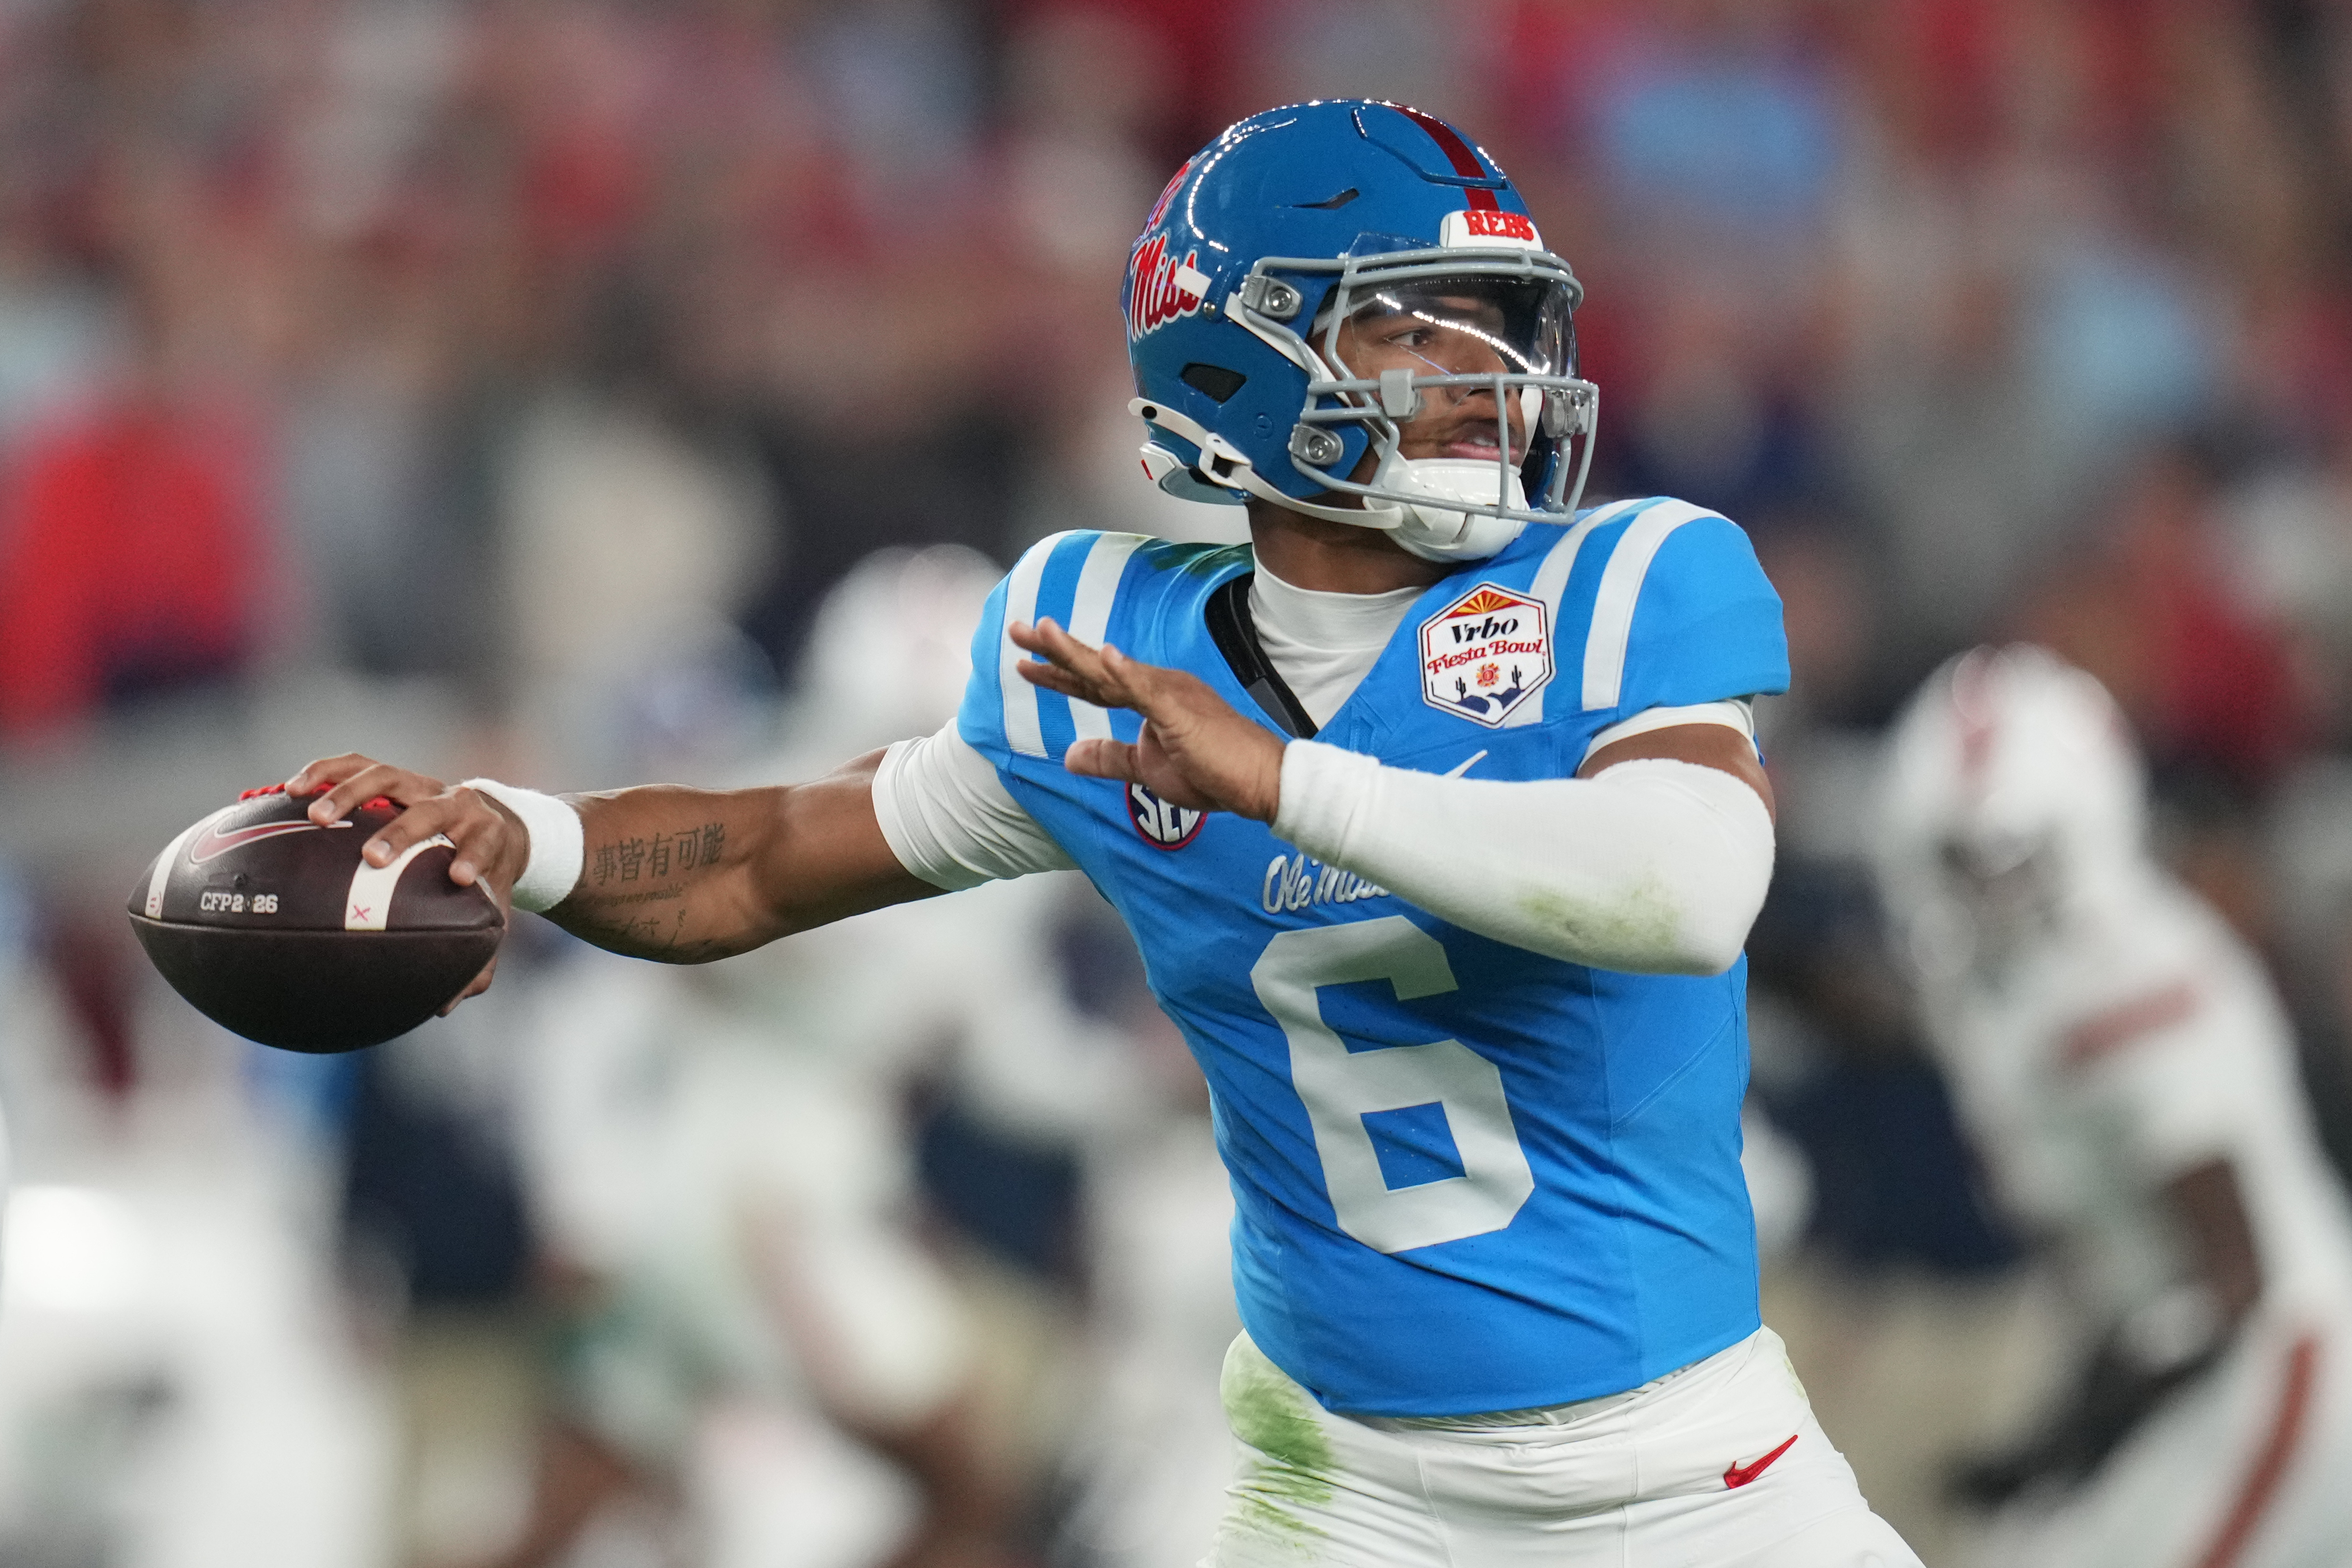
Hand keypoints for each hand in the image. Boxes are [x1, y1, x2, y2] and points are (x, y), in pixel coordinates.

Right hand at [285, 753, 528, 1011]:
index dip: (474, 857)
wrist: (497, 826)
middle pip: (429, 811)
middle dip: (402, 831)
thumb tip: (443, 1007)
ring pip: (385, 776)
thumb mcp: (491, 914)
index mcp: (485, 837)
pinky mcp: (391, 776)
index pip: (484, 844)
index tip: (458, 878)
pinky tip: (285, 793)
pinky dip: (322, 773)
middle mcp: (454, 805)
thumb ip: (475, 960)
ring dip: (348, 791)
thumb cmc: (487, 879)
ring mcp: (420, 785)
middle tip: (372, 858)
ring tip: (310, 813)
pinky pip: (352, 766)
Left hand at [1010, 618, 1284, 820]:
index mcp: (1150, 697)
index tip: (1024, 661)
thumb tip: (1069, 756)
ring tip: (1043, 632)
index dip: (1057, 671)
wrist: (1260, 783)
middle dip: (1053, 648)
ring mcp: (1170, 694)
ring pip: (1113, 671)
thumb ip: (1110, 758)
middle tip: (1016, 629)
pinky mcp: (1183, 710)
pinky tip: (1103, 656)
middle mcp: (1157, 686)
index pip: (1094, 681)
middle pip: (1095, 666)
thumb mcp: (1147, 769)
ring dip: (1076, 651)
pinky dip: (1125, 672)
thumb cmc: (1212, 773)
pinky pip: (1148, 690)